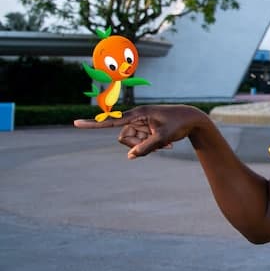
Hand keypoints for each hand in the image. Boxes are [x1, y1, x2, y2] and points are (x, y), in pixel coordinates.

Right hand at [74, 104, 208, 158]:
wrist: (194, 119)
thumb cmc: (179, 124)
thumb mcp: (163, 137)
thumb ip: (146, 147)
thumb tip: (130, 156)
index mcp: (138, 114)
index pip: (111, 119)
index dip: (93, 124)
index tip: (75, 124)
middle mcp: (137, 118)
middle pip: (124, 138)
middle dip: (138, 145)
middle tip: (158, 144)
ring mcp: (142, 124)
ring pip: (134, 142)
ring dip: (148, 146)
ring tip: (166, 144)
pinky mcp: (147, 129)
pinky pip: (142, 143)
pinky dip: (153, 146)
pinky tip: (168, 145)